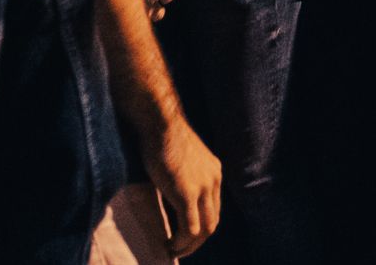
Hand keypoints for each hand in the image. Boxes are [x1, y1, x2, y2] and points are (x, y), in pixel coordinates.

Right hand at [144, 116, 221, 256]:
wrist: (161, 124)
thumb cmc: (162, 137)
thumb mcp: (181, 159)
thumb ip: (184, 177)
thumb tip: (172, 193)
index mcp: (214, 172)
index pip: (214, 208)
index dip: (201, 226)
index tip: (185, 237)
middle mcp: (214, 180)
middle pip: (213, 221)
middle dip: (197, 241)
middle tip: (180, 250)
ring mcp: (203, 187)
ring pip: (204, 228)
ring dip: (189, 245)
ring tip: (173, 251)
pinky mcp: (187, 193)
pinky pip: (189, 227)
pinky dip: (181, 241)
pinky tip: (169, 245)